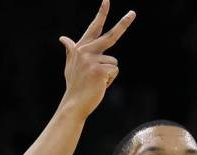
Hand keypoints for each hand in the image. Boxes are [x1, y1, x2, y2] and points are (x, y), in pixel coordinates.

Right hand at [58, 1, 134, 115]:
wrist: (73, 103)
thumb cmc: (75, 85)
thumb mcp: (70, 65)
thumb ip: (70, 50)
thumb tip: (62, 38)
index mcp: (81, 48)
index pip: (93, 28)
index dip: (101, 13)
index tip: (107, 0)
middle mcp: (86, 51)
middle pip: (111, 36)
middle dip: (123, 23)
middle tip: (133, 13)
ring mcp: (92, 60)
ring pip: (114, 62)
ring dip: (109, 74)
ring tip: (97, 81)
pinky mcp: (99, 70)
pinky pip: (114, 71)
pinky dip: (110, 80)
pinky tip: (99, 85)